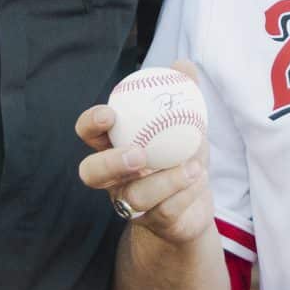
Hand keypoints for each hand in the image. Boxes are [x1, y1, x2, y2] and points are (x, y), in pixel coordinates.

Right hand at [75, 67, 212, 248]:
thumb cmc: (181, 153)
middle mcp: (114, 178)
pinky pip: (165, 211)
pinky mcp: (154, 225)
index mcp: (114, 145)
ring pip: (134, 198)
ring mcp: (130, 205)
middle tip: (139, 154)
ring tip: (194, 166)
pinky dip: (185, 192)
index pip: (89, 133)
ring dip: (166, 180)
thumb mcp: (186, 122)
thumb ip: (184, 92)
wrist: (197, 200)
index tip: (110, 114)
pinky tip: (200, 178)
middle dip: (110, 164)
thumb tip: (183, 65)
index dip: (91, 124)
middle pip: (91, 174)